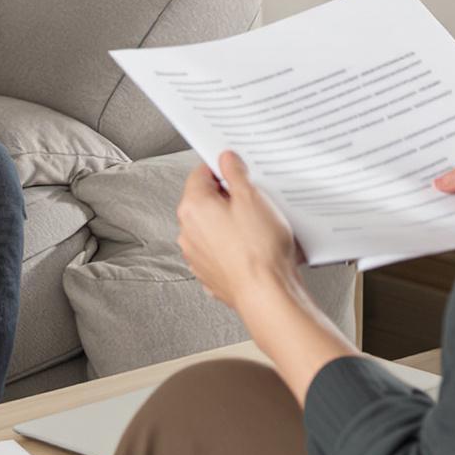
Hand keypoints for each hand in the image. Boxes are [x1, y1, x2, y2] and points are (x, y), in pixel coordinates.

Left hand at [176, 151, 298, 313]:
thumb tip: (227, 161)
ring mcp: (196, 255)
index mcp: (193, 207)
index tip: (236, 170)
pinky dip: (232, 246)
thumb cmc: (259, 250)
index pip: (199, 174)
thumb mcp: (252, 198)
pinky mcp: (209, 273)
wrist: (266, 294)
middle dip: (227, 197)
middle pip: (204, 201)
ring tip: (256, 227)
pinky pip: (219, 250)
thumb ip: (235, 173)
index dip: (221, 168)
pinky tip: (253, 247)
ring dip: (229, 223)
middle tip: (252, 199)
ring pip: (211, 227)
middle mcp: (188, 232)